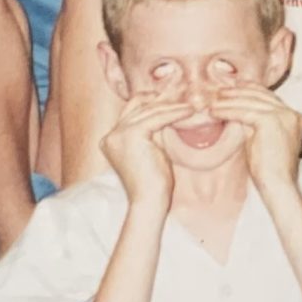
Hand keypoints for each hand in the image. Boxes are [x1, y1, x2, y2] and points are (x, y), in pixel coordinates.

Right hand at [100, 91, 186, 206]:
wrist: (149, 201)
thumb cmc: (153, 183)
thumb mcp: (151, 150)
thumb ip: (153, 132)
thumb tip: (168, 111)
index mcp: (111, 139)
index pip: (131, 111)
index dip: (152, 103)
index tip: (174, 101)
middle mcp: (111, 135)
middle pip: (137, 105)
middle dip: (161, 100)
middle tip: (184, 99)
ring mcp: (118, 134)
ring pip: (148, 110)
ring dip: (172, 106)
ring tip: (191, 106)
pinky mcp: (131, 135)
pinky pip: (157, 117)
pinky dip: (174, 113)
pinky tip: (188, 112)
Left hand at [212, 84, 301, 195]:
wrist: (278, 186)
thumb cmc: (268, 170)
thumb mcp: (262, 139)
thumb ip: (254, 124)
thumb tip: (236, 112)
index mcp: (294, 118)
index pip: (270, 97)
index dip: (250, 90)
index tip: (232, 89)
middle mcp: (292, 114)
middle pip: (261, 95)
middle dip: (237, 92)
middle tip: (218, 93)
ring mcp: (283, 115)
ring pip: (250, 102)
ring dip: (228, 101)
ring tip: (212, 103)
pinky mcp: (271, 120)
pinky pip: (244, 111)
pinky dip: (227, 111)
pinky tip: (215, 112)